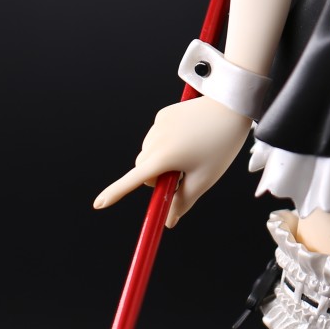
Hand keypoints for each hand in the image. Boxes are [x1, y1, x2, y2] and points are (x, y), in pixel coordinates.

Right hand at [93, 95, 252, 225]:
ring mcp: (158, 125)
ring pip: (149, 154)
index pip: (133, 180)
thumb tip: (168, 221)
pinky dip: (167, 143)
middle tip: (184, 174)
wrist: (231, 106)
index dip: (114, 193)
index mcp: (164, 157)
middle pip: (143, 170)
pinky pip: (158, 136)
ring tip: (192, 151)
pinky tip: (189, 136)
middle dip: (157, 177)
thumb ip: (182, 202)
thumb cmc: (221, 145)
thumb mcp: (204, 178)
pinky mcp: (163, 115)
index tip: (98, 205)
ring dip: (161, 160)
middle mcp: (155, 140)